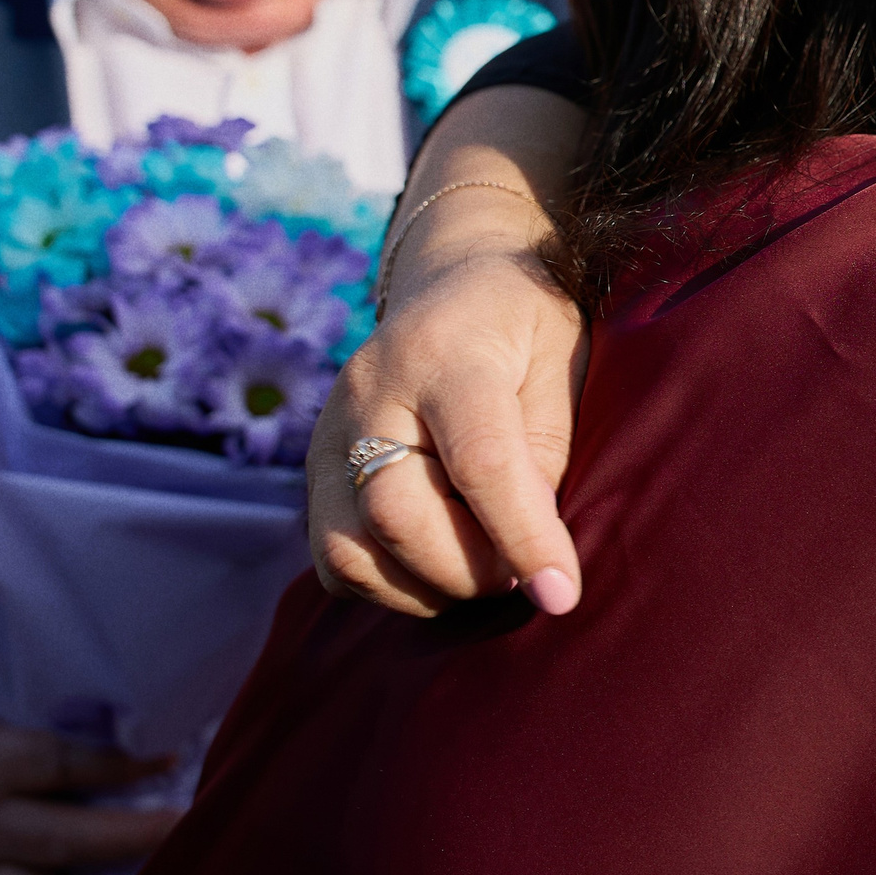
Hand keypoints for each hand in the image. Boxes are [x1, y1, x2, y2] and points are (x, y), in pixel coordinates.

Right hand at [308, 237, 584, 615]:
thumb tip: (529, 555)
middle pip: (396, 515)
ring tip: (483, 562)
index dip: (523, 537)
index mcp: (445, 352)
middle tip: (522, 568)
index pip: (479, 459)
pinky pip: (337, 562)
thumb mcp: (562, 364)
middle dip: (470, 569)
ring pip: (352, 551)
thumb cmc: (526, 325)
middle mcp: (369, 392)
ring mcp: (328, 433)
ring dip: (429, 585)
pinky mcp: (313, 471)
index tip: (562, 593)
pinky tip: (440, 562)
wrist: (455, 281)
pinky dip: (392, 585)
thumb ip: (545, 455)